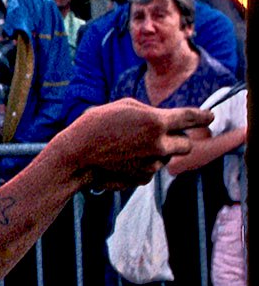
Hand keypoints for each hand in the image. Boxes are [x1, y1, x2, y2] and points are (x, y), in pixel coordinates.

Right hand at [60, 99, 215, 191]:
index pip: (190, 118)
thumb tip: (165, 121)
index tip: (210, 116)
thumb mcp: (124, 106)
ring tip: (130, 146)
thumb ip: (150, 112)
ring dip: (158, 152)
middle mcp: (159, 145)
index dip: (203, 116)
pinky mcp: (143, 178)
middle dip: (180, 139)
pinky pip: (152, 169)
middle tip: (165, 135)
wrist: (76, 156)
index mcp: (156, 121)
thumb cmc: (96, 125)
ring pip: (167, 158)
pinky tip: (123, 159)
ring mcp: (152, 164)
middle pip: (186, 144)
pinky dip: (144, 164)